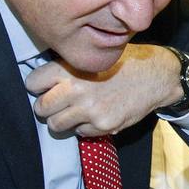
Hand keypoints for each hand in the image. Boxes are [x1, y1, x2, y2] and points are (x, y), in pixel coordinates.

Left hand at [25, 45, 181, 135]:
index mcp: (70, 68)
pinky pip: (79, 133)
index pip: (32, 83)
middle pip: (40, 108)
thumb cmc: (124, 62)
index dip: (38, 86)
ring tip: (73, 112)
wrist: (156, 76)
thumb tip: (44, 80)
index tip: (45, 87)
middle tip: (56, 104)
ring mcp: (89, 111)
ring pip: (56, 125)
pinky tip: (95, 115)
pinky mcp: (103, 125)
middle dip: (46, 107)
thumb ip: (67, 66)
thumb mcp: (93, 55)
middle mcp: (76, 90)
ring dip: (62, 120)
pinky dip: (84, 127)